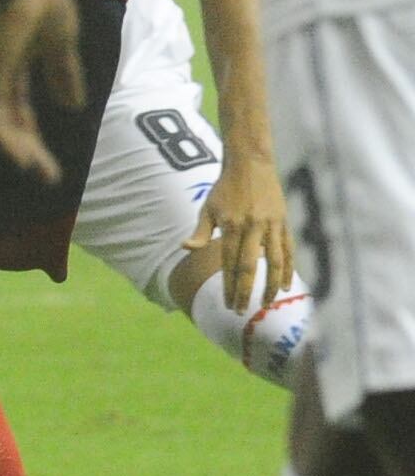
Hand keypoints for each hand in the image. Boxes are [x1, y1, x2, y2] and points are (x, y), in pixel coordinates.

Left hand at [0, 0, 88, 183]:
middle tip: (47, 176)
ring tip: (38, 170)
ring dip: (17, 150)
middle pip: (6, 125)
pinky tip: (20, 155)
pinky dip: (2, 138)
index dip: (33, 139)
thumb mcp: (60, 45)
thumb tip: (73, 106)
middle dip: (27, 151)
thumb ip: (63, 74)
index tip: (51, 163)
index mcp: (10, 72)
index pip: (18, 114)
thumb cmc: (43, 1)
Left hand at [199, 147, 298, 320]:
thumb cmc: (225, 188)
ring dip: (271, 285)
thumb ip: (201, 232)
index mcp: (232, 225)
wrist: (250, 164)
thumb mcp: (208, 207)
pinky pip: (288, 251)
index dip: (230, 286)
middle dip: (246, 291)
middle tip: (242, 311)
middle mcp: (253, 227)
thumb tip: (186, 248)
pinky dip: (289, 269)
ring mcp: (271, 226)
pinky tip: (287, 285)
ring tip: (266, 303)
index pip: (230, 264)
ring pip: (274, 262)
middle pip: (250, 267)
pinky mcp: (284, 223)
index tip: (229, 304)